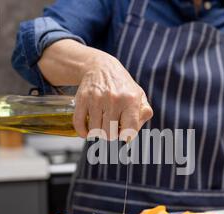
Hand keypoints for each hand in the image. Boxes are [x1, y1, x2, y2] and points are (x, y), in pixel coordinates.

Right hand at [38, 39, 152, 140]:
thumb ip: (144, 113)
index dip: (126, 137)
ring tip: (101, 124)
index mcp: (131, 100)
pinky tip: (87, 130)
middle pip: (110, 134)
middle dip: (110, 135)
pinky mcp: (82, 99)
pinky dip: (83, 131)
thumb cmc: (121, 85)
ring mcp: (96, 99)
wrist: (101, 67)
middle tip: (111, 128)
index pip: (129, 131)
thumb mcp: (139, 95)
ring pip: (95, 131)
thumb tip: (134, 131)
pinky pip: (79, 124)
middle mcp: (114, 100)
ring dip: (97, 132)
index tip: (123, 134)